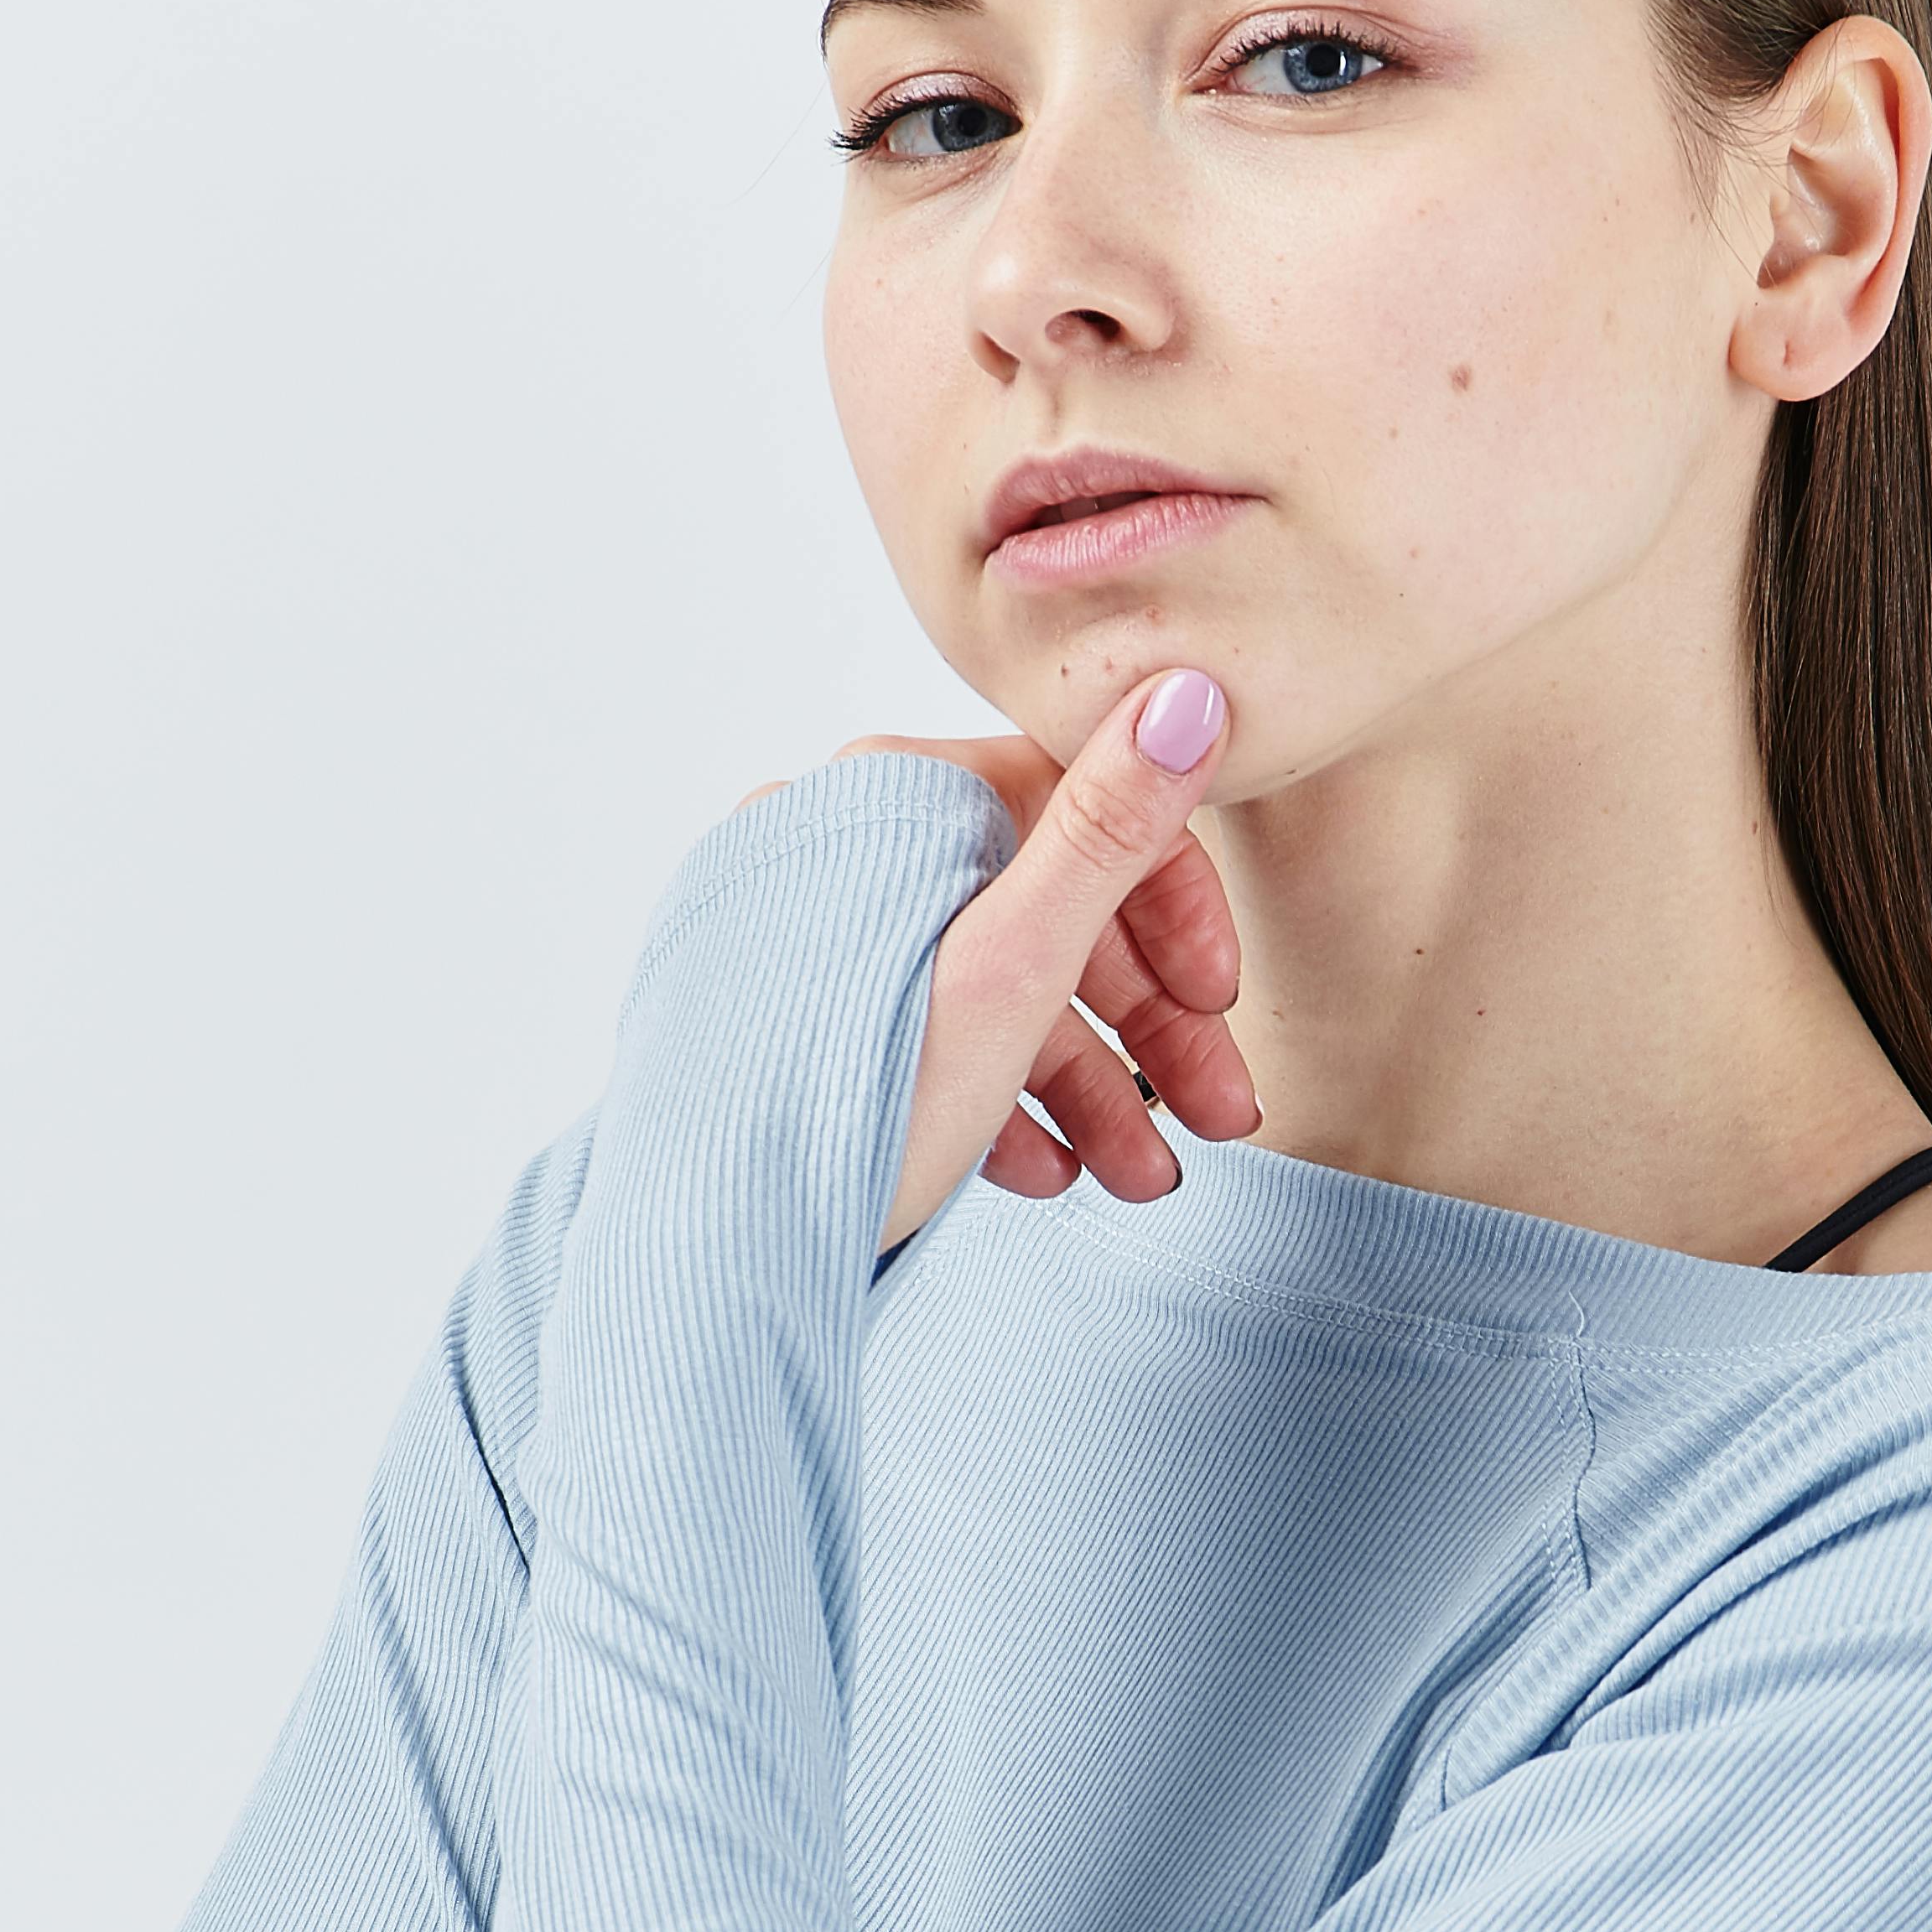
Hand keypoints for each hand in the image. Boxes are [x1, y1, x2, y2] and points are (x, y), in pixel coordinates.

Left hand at [825, 676, 1259, 1249]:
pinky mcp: (802, 1016)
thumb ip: (1107, 833)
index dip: (1173, 907)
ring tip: (1138, 1176)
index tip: (1219, 997)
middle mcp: (851, 846)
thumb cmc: (856, 1098)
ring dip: (1089, 1086)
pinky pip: (922, 1036)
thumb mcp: (1011, 963)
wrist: (712, 1240)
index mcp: (898, 797)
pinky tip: (1042, 1171)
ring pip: (995, 990)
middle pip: (1046, 913)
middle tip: (1216, 1117)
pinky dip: (997, 1100)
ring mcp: (821, 935)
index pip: (1081, 811)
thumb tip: (1187, 691)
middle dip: (1146, 1028)